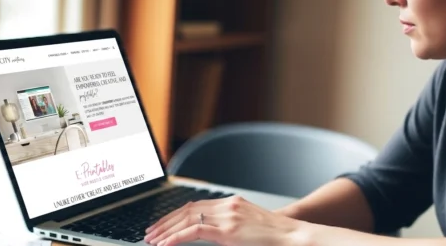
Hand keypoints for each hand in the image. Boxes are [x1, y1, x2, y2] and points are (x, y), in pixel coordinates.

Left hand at [144, 196, 306, 245]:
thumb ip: (230, 230)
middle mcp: (228, 205)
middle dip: (165, 221)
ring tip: (152, 240)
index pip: (195, 205)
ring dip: (165, 230)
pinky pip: (193, 231)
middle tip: (150, 233)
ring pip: (186, 219)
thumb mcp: (250, 229)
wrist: (295, 237)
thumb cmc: (277, 239)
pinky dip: (175, 237)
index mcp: (232, 203)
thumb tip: (214, 236)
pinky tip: (165, 244)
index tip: (162, 225)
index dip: (175, 215)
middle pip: (187, 209)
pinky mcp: (228, 230)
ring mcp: (228, 216)